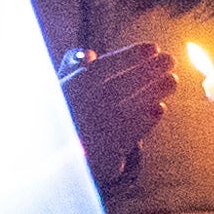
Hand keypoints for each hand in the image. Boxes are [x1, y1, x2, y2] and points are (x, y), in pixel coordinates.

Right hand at [58, 42, 175, 177]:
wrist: (41, 165)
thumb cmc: (56, 119)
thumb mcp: (55, 92)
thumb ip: (71, 70)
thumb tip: (90, 56)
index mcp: (66, 92)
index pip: (103, 69)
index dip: (130, 57)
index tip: (154, 47)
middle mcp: (79, 113)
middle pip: (120, 88)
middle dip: (148, 72)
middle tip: (170, 60)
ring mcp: (93, 137)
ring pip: (129, 111)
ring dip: (153, 94)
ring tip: (172, 80)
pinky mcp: (102, 160)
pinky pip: (129, 138)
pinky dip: (145, 123)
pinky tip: (159, 108)